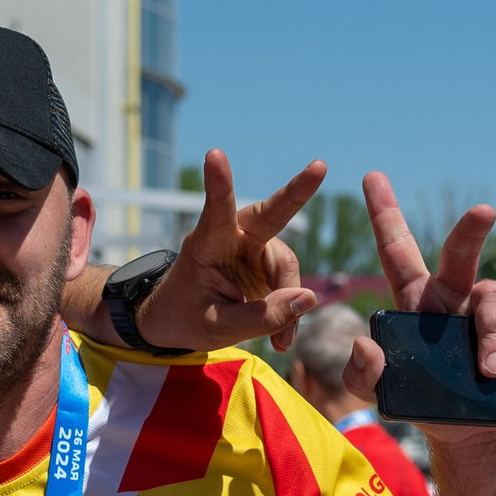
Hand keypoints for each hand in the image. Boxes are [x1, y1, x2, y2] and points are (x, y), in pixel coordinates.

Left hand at [128, 149, 325, 352]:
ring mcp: (253, 249)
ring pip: (286, 266)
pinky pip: (289, 284)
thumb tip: (309, 299)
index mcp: (206, 244)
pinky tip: (282, 339)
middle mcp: (233, 237)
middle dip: (296, 192)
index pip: (215, 212)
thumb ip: (261, 317)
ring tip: (281, 341)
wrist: (175, 322)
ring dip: (287, 303)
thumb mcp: (217, 329)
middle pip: (271, 214)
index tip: (214, 155)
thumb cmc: (184, 318)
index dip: (219, 185)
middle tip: (320, 167)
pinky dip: (289, 311)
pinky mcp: (266, 264)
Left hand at [340, 176, 495, 423]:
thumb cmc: (424, 404)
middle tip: (484, 212)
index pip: (396, 250)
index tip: (371, 177)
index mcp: (416, 301)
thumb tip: (363, 344)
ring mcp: (488, 308)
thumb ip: (362, 375)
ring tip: (491, 367)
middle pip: (461, 251)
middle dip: (471, 229)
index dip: (384, 214)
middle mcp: (454, 294)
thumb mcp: (384, 395)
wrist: (472, 432)